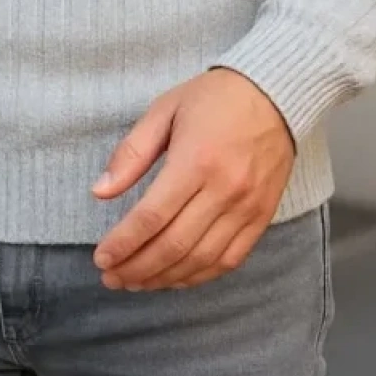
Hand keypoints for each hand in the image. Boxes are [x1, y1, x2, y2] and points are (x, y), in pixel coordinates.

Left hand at [90, 67, 294, 291]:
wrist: (275, 93)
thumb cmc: (214, 98)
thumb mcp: (164, 110)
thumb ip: (132, 153)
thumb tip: (100, 192)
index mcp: (195, 160)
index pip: (152, 216)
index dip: (123, 243)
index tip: (101, 258)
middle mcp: (223, 190)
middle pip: (174, 245)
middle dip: (137, 268)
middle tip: (112, 277)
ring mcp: (246, 207)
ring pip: (200, 260)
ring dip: (164, 278)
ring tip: (136, 282)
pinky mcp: (262, 217)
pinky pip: (229, 260)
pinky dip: (199, 276)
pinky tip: (175, 278)